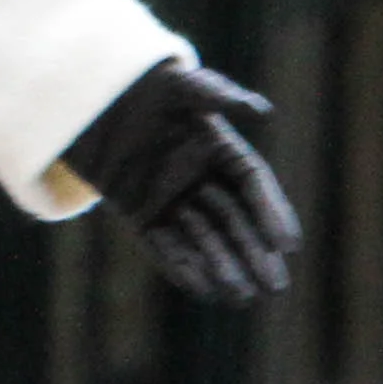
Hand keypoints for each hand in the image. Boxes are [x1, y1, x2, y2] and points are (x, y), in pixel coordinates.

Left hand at [60, 60, 301, 305]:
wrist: (93, 101)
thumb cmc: (146, 88)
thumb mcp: (183, 86)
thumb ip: (220, 96)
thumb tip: (264, 111)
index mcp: (220, 148)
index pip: (253, 184)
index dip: (272, 213)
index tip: (289, 243)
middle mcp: (201, 179)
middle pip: (235, 221)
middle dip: (256, 254)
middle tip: (277, 285)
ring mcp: (171, 201)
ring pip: (205, 240)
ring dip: (224, 268)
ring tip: (244, 296)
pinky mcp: (142, 218)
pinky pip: (167, 248)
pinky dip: (185, 269)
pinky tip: (205, 292)